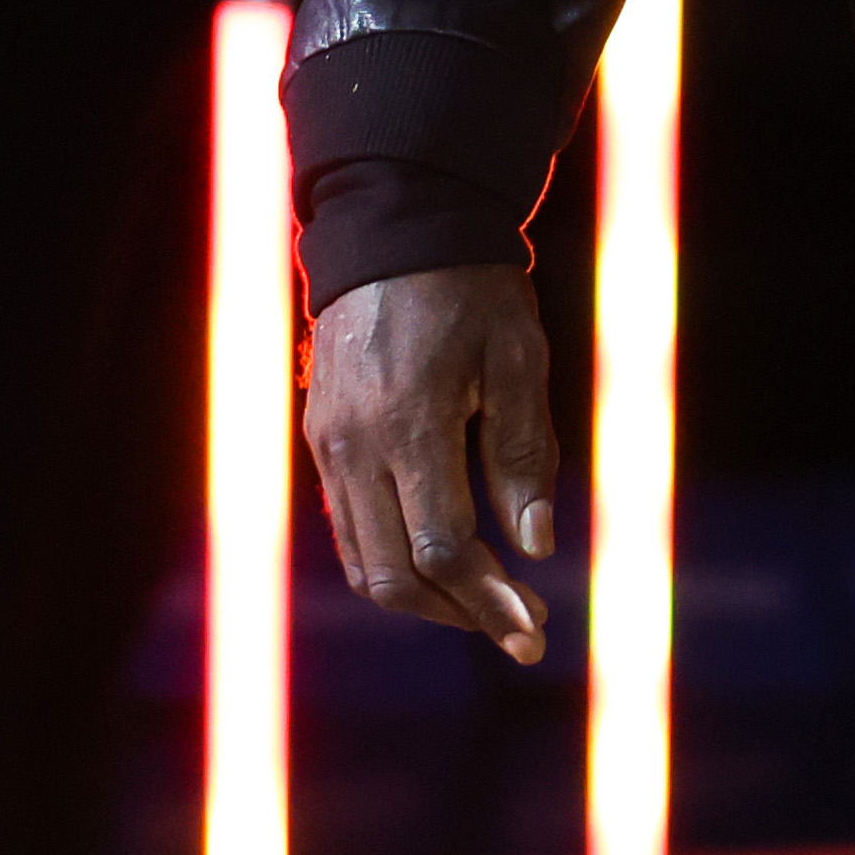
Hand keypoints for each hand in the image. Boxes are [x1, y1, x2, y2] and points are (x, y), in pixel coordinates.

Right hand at [304, 264, 559, 662]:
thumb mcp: (519, 358)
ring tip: (485, 600)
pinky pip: (347, 524)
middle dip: (459, 614)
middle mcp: (354, 445)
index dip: (489, 601)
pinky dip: (391, 556)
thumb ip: (525, 455)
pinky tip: (440, 555)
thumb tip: (535, 547)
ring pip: (362, 560)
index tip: (533, 629)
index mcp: (409, 424)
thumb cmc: (471, 287)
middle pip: (393, 575)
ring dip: (423, 596)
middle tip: (519, 623)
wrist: (394, 224)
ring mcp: (327, 443)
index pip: (443, 549)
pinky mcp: (319, 436)